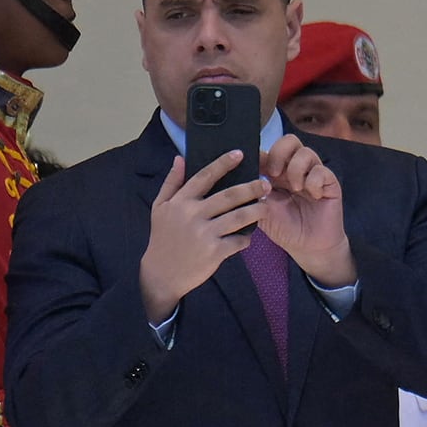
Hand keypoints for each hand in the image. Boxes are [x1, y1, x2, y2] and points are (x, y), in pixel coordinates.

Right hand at [137, 151, 265, 319]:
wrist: (161, 273)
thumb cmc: (163, 237)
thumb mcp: (160, 207)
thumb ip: (172, 182)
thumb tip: (180, 158)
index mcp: (180, 201)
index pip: (204, 176)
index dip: (223, 164)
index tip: (240, 154)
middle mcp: (192, 214)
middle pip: (229, 196)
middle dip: (251, 187)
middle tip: (266, 183)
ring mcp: (204, 233)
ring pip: (239, 217)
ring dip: (257, 210)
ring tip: (266, 206)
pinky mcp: (214, 252)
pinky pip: (238, 241)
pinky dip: (246, 238)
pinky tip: (249, 236)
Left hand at [257, 133, 353, 287]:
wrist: (307, 247)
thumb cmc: (284, 228)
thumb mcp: (261, 208)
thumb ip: (253, 190)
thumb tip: (243, 172)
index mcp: (277, 173)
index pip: (270, 150)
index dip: (263, 154)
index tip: (257, 170)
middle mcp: (295, 170)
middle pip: (289, 140)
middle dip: (279, 154)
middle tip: (274, 174)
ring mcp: (314, 175)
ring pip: (306, 152)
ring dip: (297, 169)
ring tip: (296, 188)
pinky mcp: (330, 184)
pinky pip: (322, 170)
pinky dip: (314, 181)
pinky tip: (313, 195)